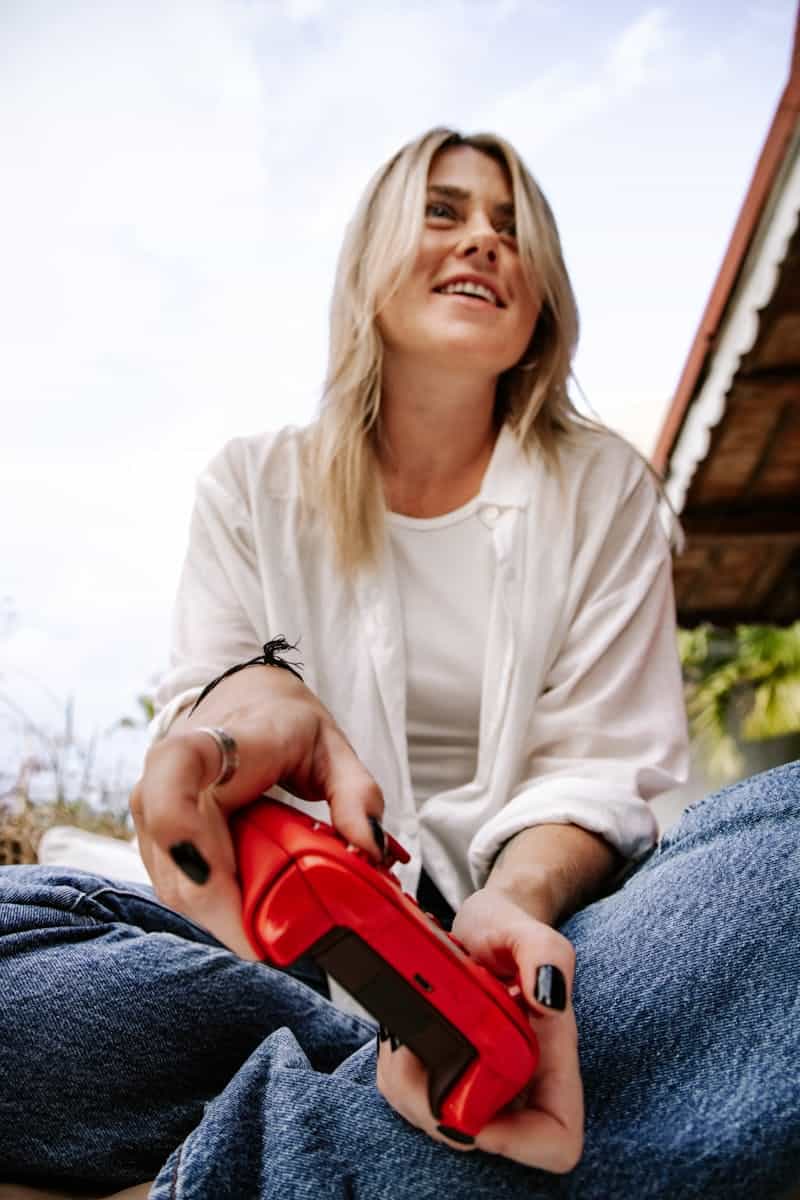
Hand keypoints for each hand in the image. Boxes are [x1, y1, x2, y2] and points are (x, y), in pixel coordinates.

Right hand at [130, 667, 383, 954]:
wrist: (246, 704)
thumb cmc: (285, 725)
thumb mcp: (332, 748)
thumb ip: (357, 794)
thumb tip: (370, 849)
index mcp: (213, 742)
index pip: (175, 770)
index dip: (181, 824)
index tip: (213, 873)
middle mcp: (166, 778)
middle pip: (174, 853)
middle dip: (219, 908)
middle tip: (269, 945)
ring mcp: (155, 813)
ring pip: (173, 882)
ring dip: (218, 917)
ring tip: (268, 935)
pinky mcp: (160, 843)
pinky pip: (179, 888)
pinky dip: (215, 911)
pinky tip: (251, 919)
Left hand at [376, 888, 582, 1172]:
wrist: (482, 925)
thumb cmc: (509, 930)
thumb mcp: (529, 930)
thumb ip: (546, 955)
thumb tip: (547, 998)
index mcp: (551, 1061)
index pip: (556, 1140)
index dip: (516, 1142)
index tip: (469, 1098)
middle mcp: (519, 1084)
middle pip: (483, 1140)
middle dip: (434, 1107)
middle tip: (410, 1055)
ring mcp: (482, 1084)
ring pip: (440, 1124)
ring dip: (407, 1089)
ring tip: (401, 1039)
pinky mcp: (448, 1074)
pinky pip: (413, 1098)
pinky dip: (395, 1073)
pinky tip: (396, 1036)